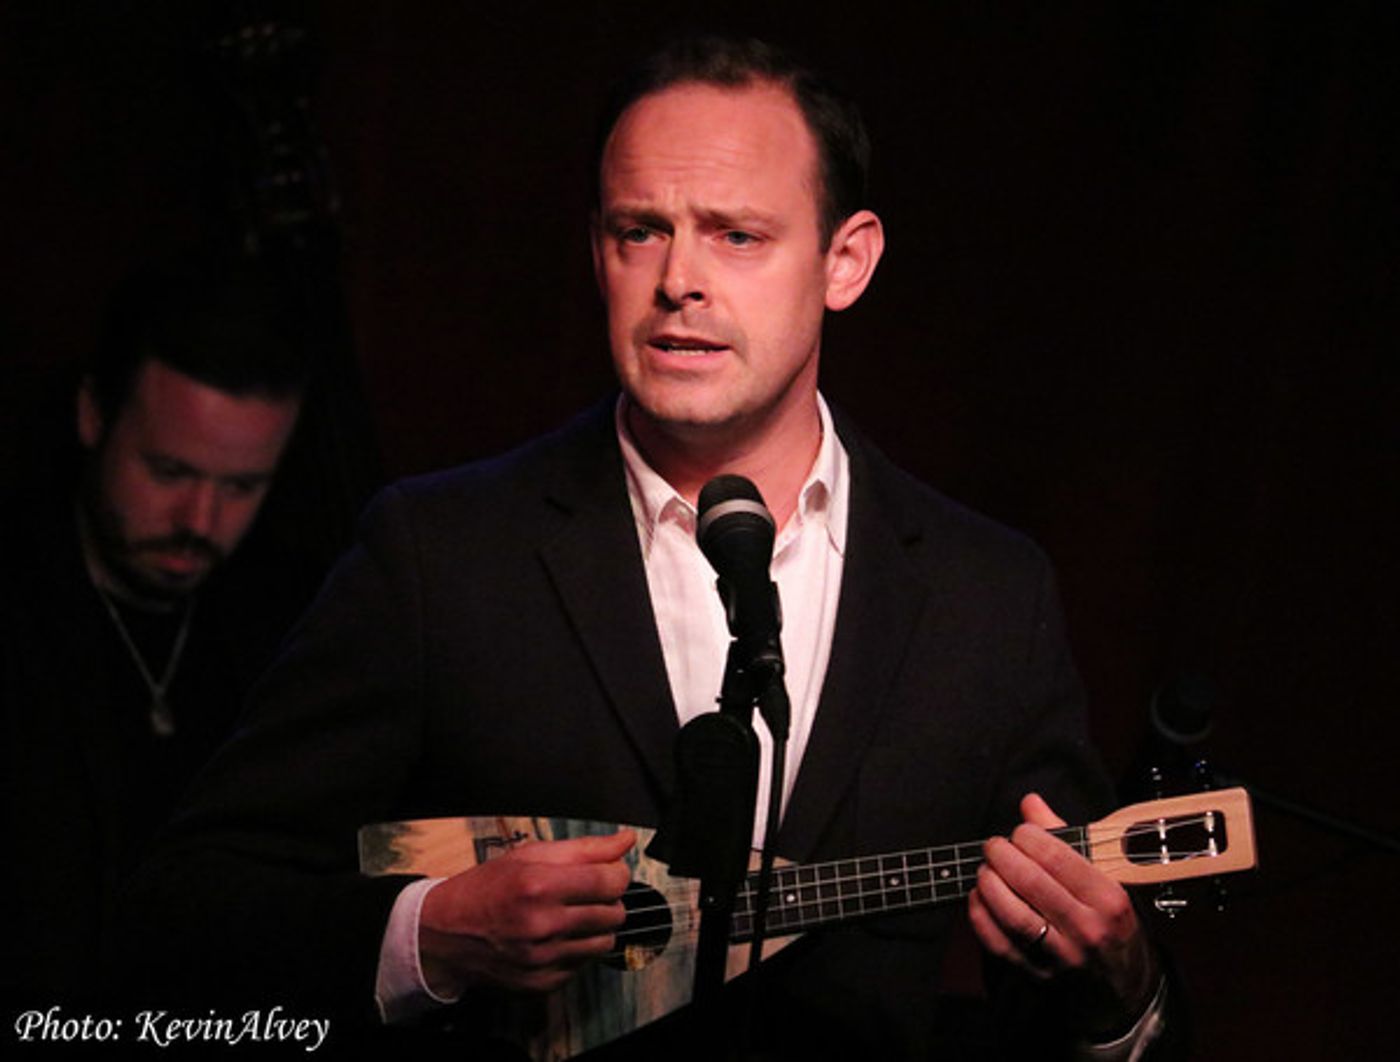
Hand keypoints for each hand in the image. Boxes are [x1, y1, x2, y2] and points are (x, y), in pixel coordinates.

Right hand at [418, 829, 634, 995]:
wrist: (444, 934)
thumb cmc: (484, 889)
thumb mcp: (529, 856)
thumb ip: (584, 849)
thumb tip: (625, 840)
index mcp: (539, 886)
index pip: (611, 882)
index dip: (617, 874)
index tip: (608, 872)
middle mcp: (542, 926)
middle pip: (614, 913)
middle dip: (606, 899)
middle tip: (582, 893)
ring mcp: (543, 959)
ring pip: (604, 942)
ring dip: (595, 926)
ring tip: (569, 915)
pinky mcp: (542, 983)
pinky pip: (583, 965)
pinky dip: (576, 950)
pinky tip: (555, 937)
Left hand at [968, 794, 1157, 1033]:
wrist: (1122, 987)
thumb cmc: (1109, 923)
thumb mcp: (1104, 879)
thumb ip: (1065, 838)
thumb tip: (1031, 803)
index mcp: (1109, 900)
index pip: (1059, 858)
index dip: (1029, 838)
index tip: (1019, 832)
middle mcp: (1088, 929)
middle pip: (1031, 883)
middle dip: (1003, 856)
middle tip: (993, 846)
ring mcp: (1062, 956)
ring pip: (1013, 915)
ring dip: (989, 884)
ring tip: (985, 870)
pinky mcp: (1038, 975)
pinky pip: (999, 944)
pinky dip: (981, 917)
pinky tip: (978, 897)